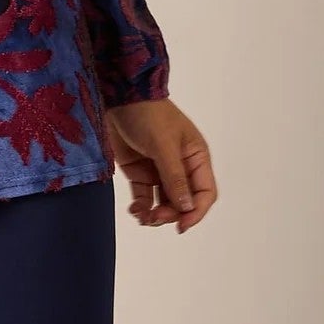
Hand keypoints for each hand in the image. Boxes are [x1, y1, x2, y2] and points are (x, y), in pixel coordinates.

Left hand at [104, 98, 216, 231]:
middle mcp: (181, 167)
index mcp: (196, 158)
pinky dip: (141, 208)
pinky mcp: (140, 173)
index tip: (181, 225)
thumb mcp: (164, 145)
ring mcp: (160, 171)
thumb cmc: (148, 115)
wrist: (118, 97)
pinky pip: (145, 198)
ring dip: (155, 215)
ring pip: (164, 204)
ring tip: (141, 216)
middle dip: (171, 214)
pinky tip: (134, 210)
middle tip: (154, 218)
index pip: (204, 193)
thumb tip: (187, 208)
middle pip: (183, 203)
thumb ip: (175, 177)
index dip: (196, 212)